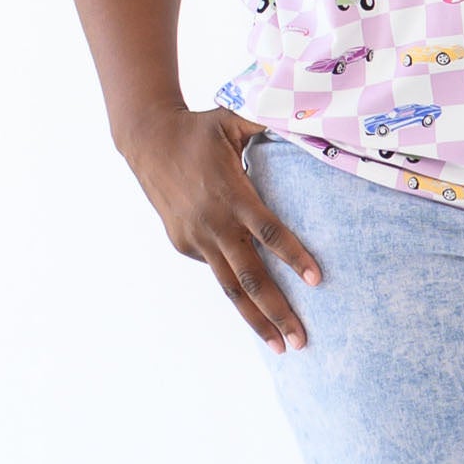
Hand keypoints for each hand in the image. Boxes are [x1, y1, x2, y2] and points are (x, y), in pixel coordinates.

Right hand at [122, 105, 321, 349]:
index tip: (317, 280)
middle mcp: (214, 223)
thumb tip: (311, 116)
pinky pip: (217, 269)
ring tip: (281, 346)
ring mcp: (196, 238)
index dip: (293, 255)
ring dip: (257, 319)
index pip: (269, 231)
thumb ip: (270, 122)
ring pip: (231, 288)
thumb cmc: (199, 129)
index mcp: (231, 194)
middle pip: (251, 276)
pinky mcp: (184, 244)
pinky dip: (237, 290)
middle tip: (302, 341)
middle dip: (278, 311)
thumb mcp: (233, 117)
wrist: (146, 141)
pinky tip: (258, 309)